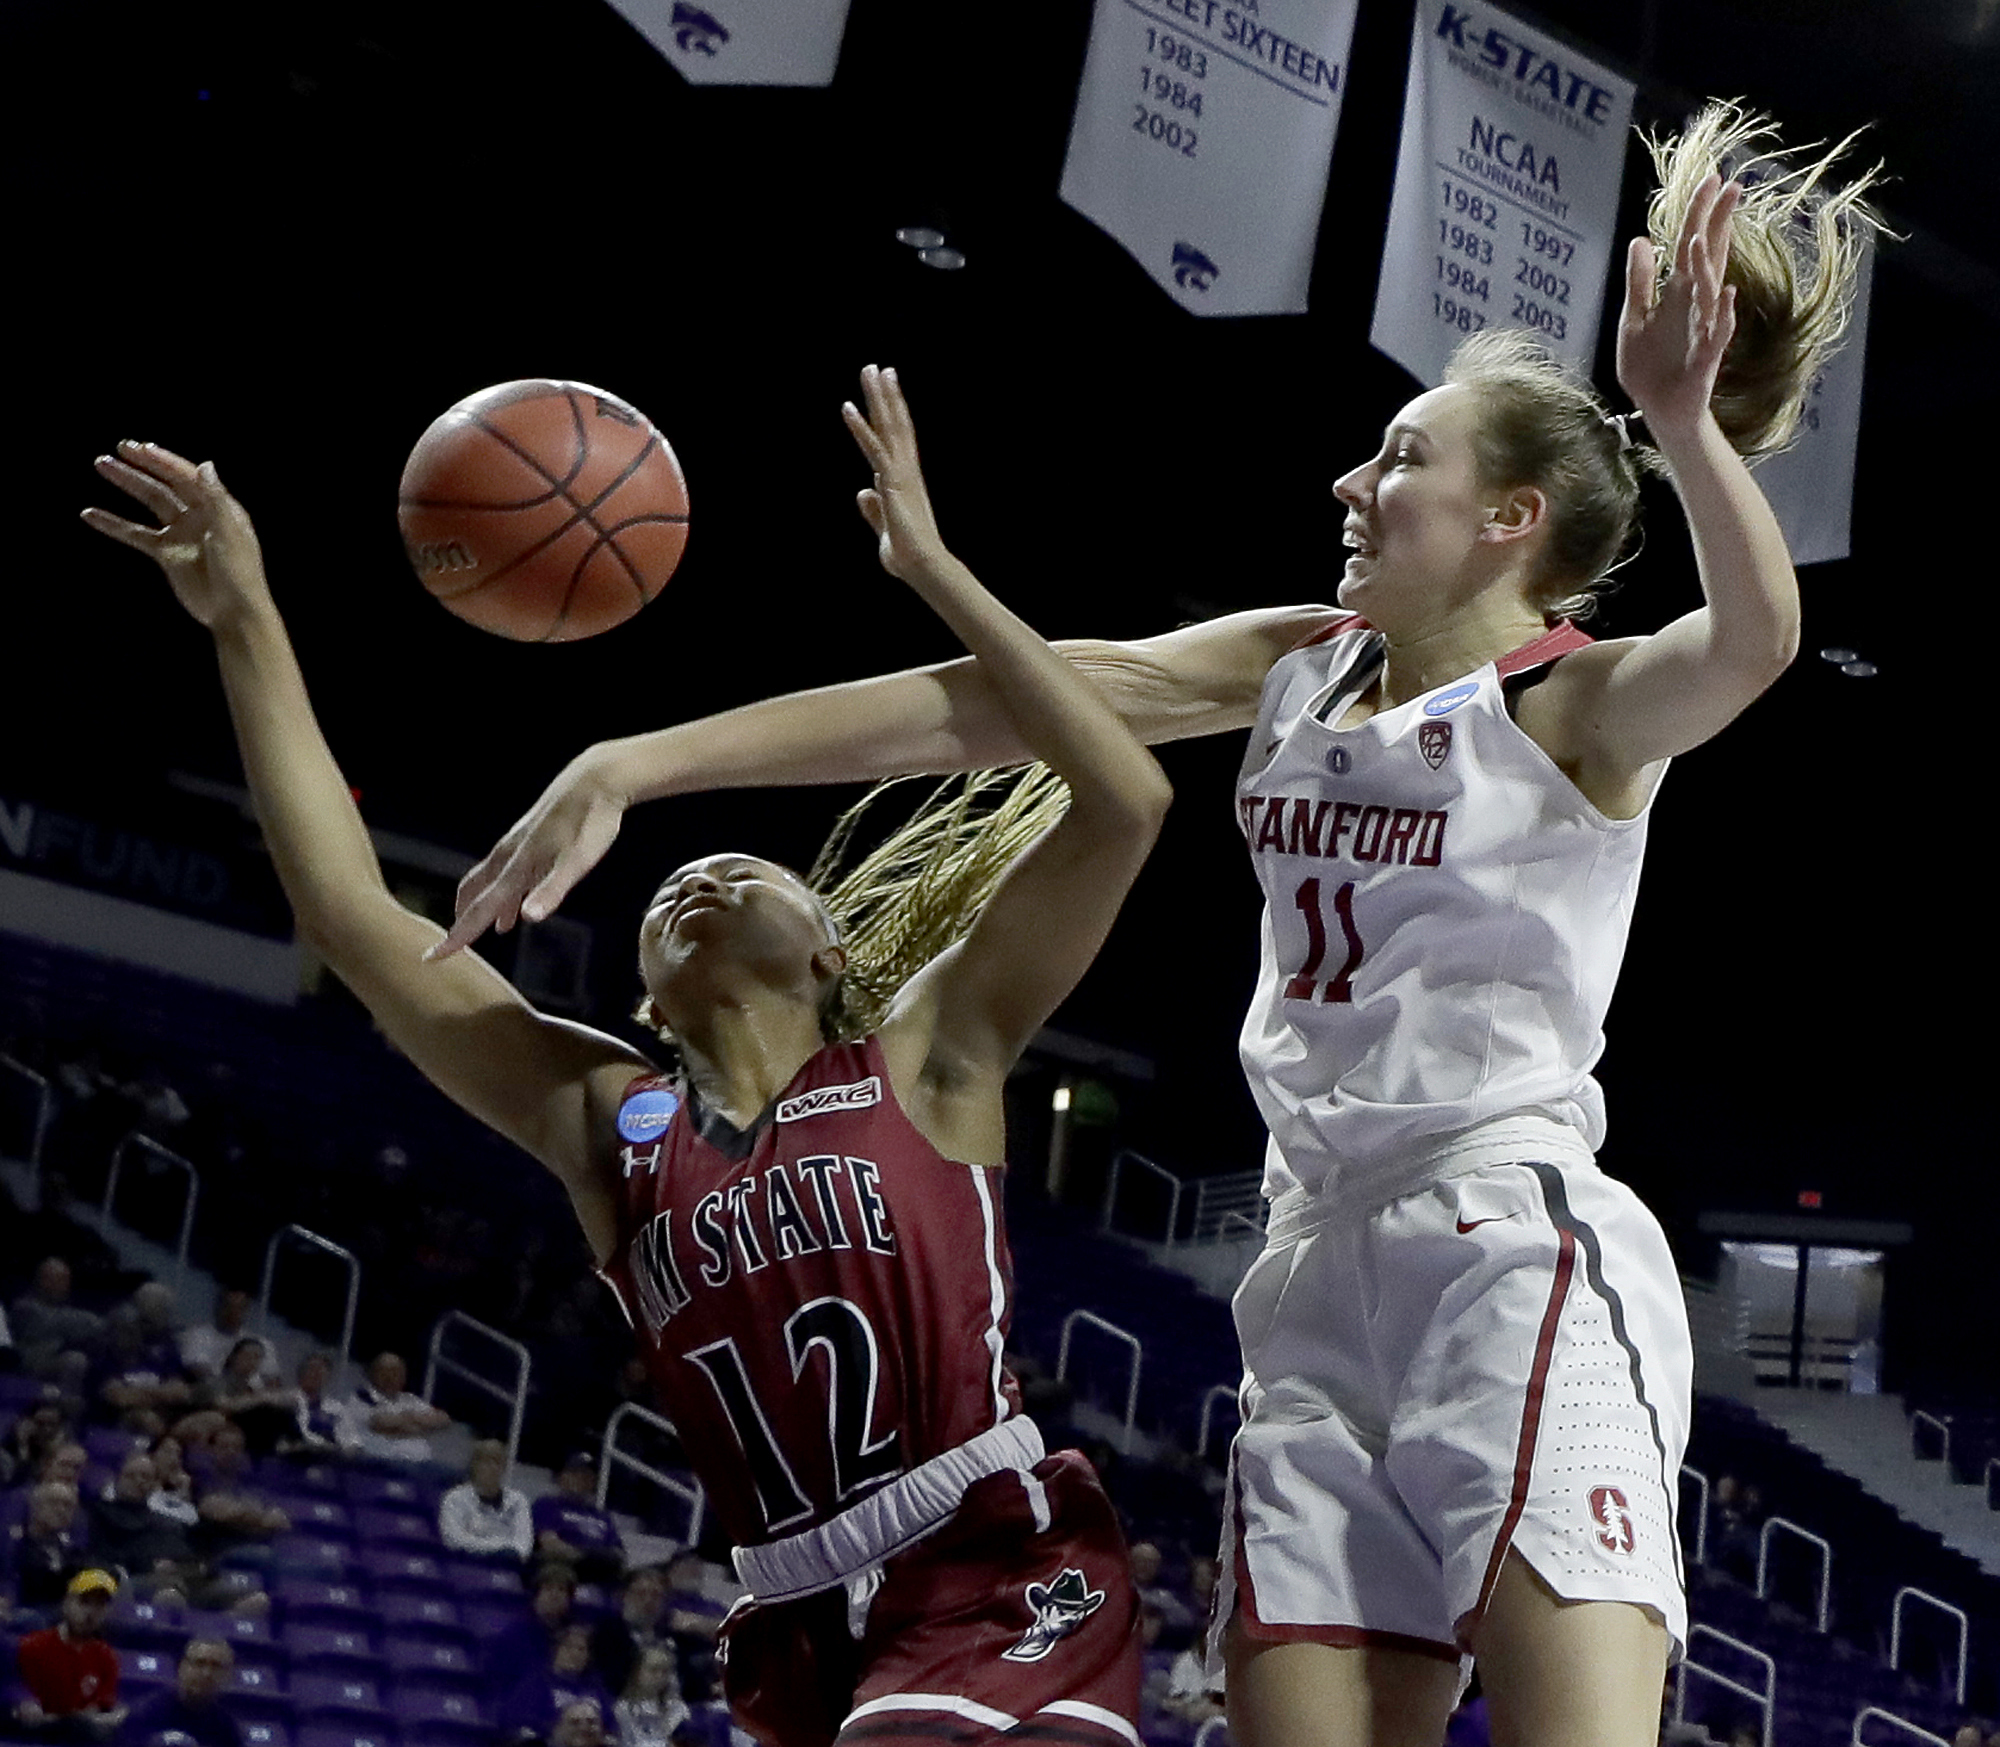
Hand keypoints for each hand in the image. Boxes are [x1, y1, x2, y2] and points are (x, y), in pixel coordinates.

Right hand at [81, 442, 272, 627]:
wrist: (233, 613)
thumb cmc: (240, 573)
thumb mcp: (229, 534)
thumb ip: (217, 500)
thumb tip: (205, 464)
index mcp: (219, 506)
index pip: (188, 476)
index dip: (164, 461)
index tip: (139, 448)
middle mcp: (199, 514)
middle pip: (167, 483)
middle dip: (143, 465)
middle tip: (119, 447)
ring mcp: (181, 533)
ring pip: (150, 501)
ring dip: (128, 483)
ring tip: (101, 465)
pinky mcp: (166, 553)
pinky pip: (135, 534)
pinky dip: (113, 524)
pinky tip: (89, 514)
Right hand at [429, 748, 628, 958]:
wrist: (596, 779)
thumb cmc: (591, 821)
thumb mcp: (579, 861)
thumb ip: (552, 890)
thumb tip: (527, 918)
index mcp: (518, 867)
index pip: (480, 910)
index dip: (458, 936)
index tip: (432, 957)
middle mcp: (509, 856)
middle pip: (474, 895)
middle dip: (461, 922)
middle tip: (447, 947)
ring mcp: (517, 846)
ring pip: (487, 882)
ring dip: (479, 908)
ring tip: (475, 932)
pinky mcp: (528, 840)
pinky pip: (504, 874)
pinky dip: (500, 895)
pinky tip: (515, 909)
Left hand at [842, 365, 949, 581]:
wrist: (923, 567)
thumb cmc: (908, 554)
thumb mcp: (884, 529)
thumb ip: (873, 510)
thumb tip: (862, 491)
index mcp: (905, 479)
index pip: (897, 438)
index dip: (892, 412)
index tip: (888, 389)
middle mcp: (906, 470)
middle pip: (895, 424)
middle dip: (886, 395)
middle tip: (879, 367)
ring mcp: (901, 473)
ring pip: (888, 427)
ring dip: (877, 398)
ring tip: (871, 370)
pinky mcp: (892, 482)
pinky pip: (874, 448)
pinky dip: (860, 427)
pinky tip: (847, 407)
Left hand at [1615, 170, 1740, 440]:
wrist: (1659, 409)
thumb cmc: (1650, 364)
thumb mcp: (1634, 318)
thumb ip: (1639, 282)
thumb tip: (1640, 240)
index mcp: (1678, 292)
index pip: (1692, 244)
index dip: (1700, 213)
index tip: (1711, 179)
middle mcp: (1697, 304)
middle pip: (1710, 255)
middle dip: (1718, 222)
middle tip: (1730, 185)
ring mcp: (1704, 328)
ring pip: (1710, 291)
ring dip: (1707, 265)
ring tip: (1700, 238)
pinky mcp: (1706, 357)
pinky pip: (1718, 333)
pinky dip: (1724, 315)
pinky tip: (1727, 295)